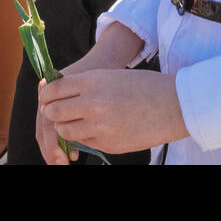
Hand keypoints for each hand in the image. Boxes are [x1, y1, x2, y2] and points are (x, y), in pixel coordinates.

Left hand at [37, 68, 188, 162]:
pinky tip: (94, 129)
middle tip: (57, 111)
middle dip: (52, 112)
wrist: (173, 105)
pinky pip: (83, 142)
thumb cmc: (143, 86)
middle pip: (53, 112)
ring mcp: (99, 126)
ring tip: (75, 121)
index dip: (47, 94)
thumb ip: (84, 85)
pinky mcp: (107, 144)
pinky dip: (83, 137)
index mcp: (93, 81)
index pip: (54, 89)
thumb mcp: (110, 76)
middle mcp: (92, 103)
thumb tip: (56, 93)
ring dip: (66, 127)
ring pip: (64, 131)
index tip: (47, 96)